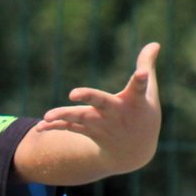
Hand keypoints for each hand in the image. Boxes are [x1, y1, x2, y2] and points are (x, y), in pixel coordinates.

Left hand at [38, 42, 161, 175]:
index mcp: (134, 101)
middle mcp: (115, 114)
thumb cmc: (143, 116)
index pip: (139, 87)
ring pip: (80, 118)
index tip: (142, 73)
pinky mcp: (89, 132)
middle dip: (88, 97)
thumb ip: (147, 67)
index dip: (141, 79)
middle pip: (101, 102)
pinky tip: (40, 127)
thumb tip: (155, 43)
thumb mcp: (149, 93)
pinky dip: (56, 127)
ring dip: (63, 116)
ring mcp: (101, 124)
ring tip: (47, 116)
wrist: (134, 152)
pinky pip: (70, 128)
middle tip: (73, 93)